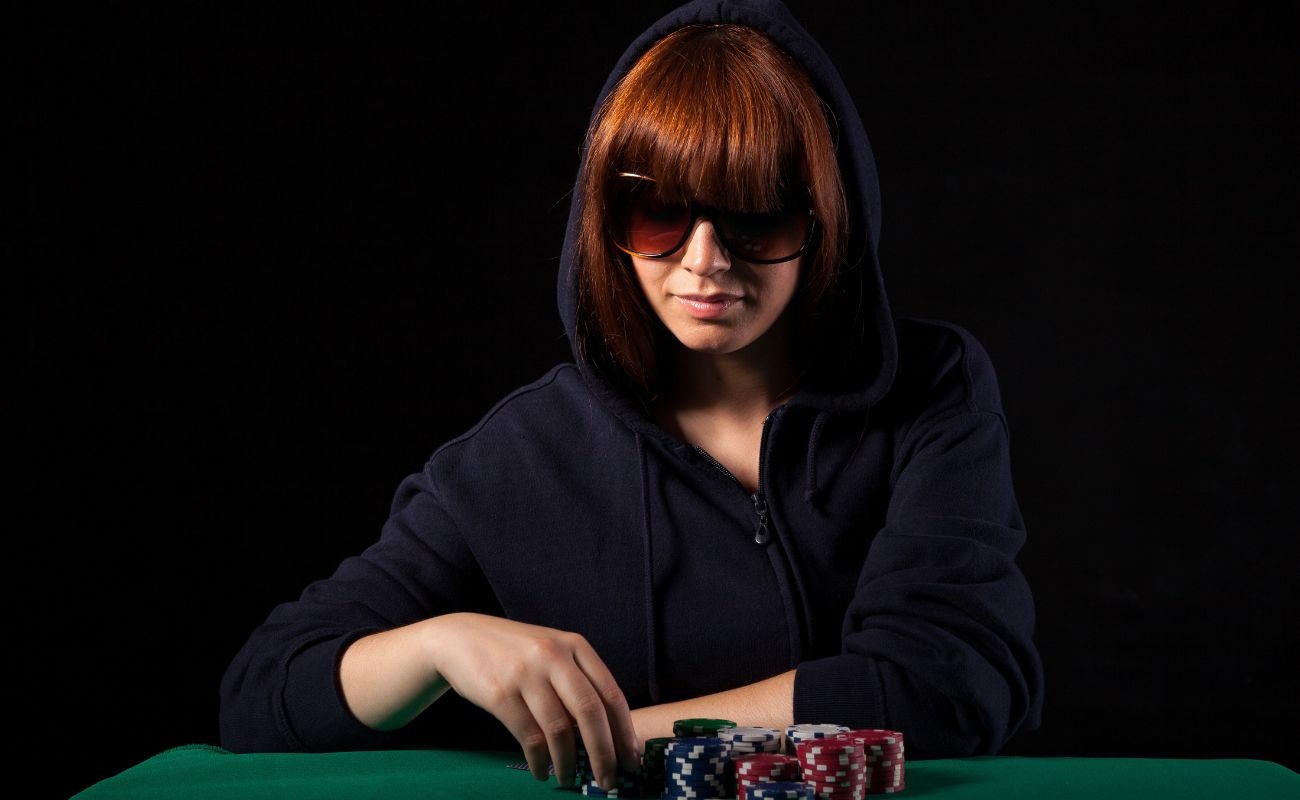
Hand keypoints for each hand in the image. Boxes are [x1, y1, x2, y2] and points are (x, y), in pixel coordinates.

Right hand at [431, 613, 641, 789]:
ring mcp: (526, 674)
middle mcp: (554, 656)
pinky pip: (529, 737)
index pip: (611, 694)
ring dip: (569, 763)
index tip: (631, 760)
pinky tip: (542, 771)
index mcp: (575, 646)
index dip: (624, 732)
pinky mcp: (500, 693)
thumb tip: (607, 736)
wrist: (461, 638)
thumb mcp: (552, 653)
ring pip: (559, 729)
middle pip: (590, 713)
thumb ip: (578, 683)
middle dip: (604, 753)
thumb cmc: (515, 652)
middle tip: (609, 781)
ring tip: (570, 779)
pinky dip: (540, 761)